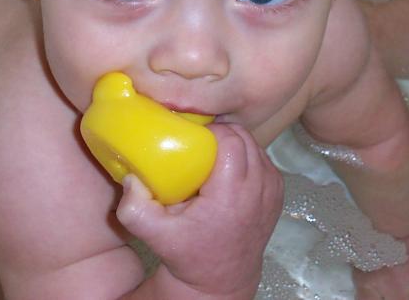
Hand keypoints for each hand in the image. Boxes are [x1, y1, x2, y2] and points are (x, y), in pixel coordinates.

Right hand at [116, 123, 283, 297]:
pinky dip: (246, 155)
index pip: (231, 141)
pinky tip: (226, 166)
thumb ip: (135, 209)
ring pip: (255, 146)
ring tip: (211, 150)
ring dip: (234, 142)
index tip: (194, 134)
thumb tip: (131, 178)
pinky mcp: (277, 193)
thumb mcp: (156, 236)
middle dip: (222, 131)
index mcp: (231, 195)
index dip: (213, 130)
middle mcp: (257, 189)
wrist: (221, 279)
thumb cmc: (190, 255)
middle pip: (244, 138)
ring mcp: (271, 190)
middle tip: (200, 138)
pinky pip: (262, 159)